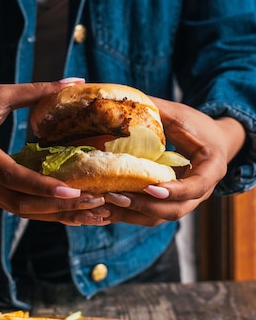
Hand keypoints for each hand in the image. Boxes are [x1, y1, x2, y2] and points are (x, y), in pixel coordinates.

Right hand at [0, 81, 110, 225]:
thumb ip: (35, 91)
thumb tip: (76, 81)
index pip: (11, 175)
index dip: (42, 186)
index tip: (74, 190)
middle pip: (18, 203)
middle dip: (58, 207)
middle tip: (95, 203)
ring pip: (19, 211)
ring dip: (55, 214)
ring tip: (90, 212)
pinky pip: (15, 207)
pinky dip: (43, 211)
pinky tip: (69, 210)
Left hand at [104, 98, 245, 226]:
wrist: (214, 142)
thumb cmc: (198, 126)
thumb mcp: (181, 115)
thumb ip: (157, 111)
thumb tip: (120, 101)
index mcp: (212, 168)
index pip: (196, 186)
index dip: (174, 191)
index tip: (150, 188)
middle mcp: (201, 192)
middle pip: (175, 210)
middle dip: (144, 206)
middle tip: (115, 196)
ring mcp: (185, 202)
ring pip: (159, 218)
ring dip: (131, 214)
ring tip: (105, 204)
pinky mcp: (169, 205)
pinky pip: (150, 216)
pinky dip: (128, 215)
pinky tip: (105, 209)